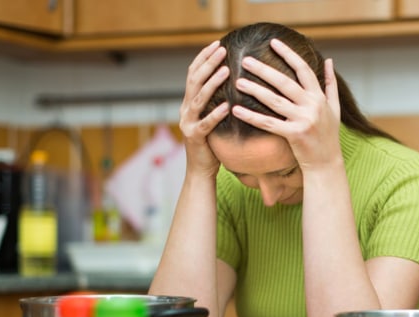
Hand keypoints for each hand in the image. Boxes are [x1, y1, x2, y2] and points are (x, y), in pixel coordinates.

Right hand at [180, 40, 229, 175]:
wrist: (200, 170)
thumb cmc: (211, 143)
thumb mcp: (211, 118)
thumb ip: (215, 102)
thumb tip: (233, 82)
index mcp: (189, 103)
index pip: (193, 74)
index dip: (203, 58)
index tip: (216, 44)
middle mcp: (185, 110)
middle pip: (194, 81)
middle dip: (208, 63)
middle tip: (222, 50)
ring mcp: (188, 124)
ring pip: (199, 99)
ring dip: (212, 83)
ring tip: (226, 71)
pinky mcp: (195, 138)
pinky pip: (206, 124)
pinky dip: (216, 114)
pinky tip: (227, 106)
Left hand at [231, 38, 341, 171]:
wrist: (326, 164)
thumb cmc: (328, 135)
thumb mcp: (334, 108)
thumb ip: (331, 83)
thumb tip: (329, 60)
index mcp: (319, 97)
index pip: (303, 69)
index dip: (288, 54)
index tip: (273, 43)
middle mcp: (312, 106)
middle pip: (284, 82)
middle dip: (264, 70)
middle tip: (246, 60)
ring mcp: (303, 120)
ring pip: (274, 101)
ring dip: (255, 90)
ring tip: (238, 81)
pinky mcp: (294, 135)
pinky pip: (268, 123)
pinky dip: (251, 117)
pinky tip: (237, 110)